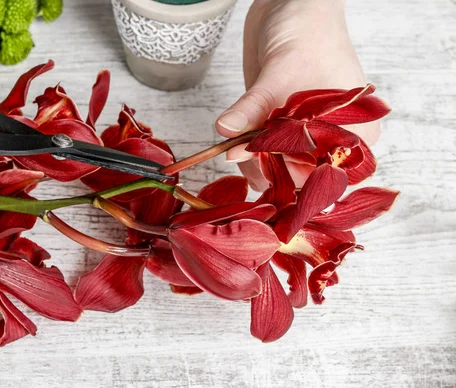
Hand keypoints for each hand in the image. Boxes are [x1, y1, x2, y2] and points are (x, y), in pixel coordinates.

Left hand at [216, 0, 377, 190]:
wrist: (292, 7)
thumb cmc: (306, 33)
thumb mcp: (278, 75)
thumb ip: (252, 109)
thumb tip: (227, 133)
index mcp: (353, 134)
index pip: (326, 177)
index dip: (295, 178)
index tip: (263, 168)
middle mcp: (330, 141)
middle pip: (301, 179)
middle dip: (270, 173)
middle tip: (242, 157)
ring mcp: (303, 136)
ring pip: (280, 171)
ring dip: (254, 167)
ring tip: (236, 150)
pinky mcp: (279, 130)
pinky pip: (264, 156)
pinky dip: (248, 157)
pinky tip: (234, 147)